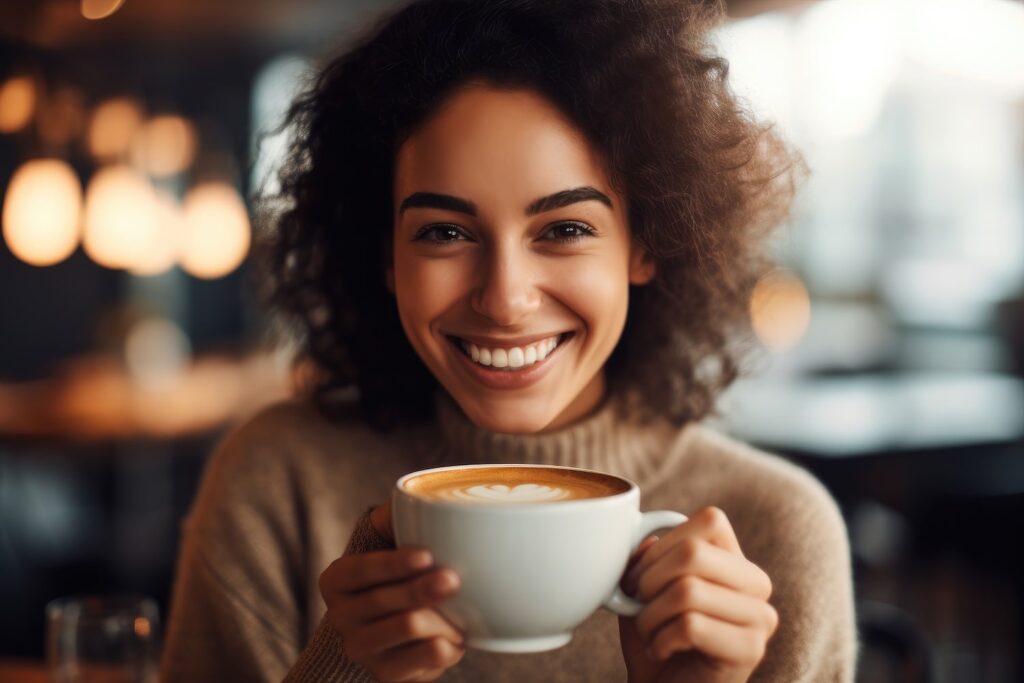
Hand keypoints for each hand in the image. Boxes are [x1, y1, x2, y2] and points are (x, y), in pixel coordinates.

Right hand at [319, 503, 464, 681]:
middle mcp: (340, 616)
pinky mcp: (385, 674)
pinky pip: (418, 664)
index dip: (393, 564)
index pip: (361, 569)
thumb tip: (417, 494)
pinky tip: (456, 639)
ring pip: (406, 629)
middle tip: (453, 579)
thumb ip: (395, 515)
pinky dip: (443, 648)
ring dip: (439, 618)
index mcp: (337, 579)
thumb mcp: (386, 540)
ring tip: (462, 609)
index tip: (426, 555)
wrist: (392, 628)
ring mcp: (361, 648)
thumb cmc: (397, 573)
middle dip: (422, 589)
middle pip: (385, 601)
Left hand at [617, 507, 777, 682]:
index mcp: (735, 559)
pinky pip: (691, 626)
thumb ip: (646, 556)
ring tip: (650, 632)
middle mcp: (756, 583)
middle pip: (695, 553)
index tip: (638, 575)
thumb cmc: (655, 638)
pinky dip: (660, 640)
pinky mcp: (751, 650)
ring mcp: (759, 617)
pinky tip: (661, 652)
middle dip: (649, 579)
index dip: (663, 543)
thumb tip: (648, 537)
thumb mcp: (642, 590)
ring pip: (688, 591)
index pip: (710, 519)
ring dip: (650, 616)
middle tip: (638, 605)